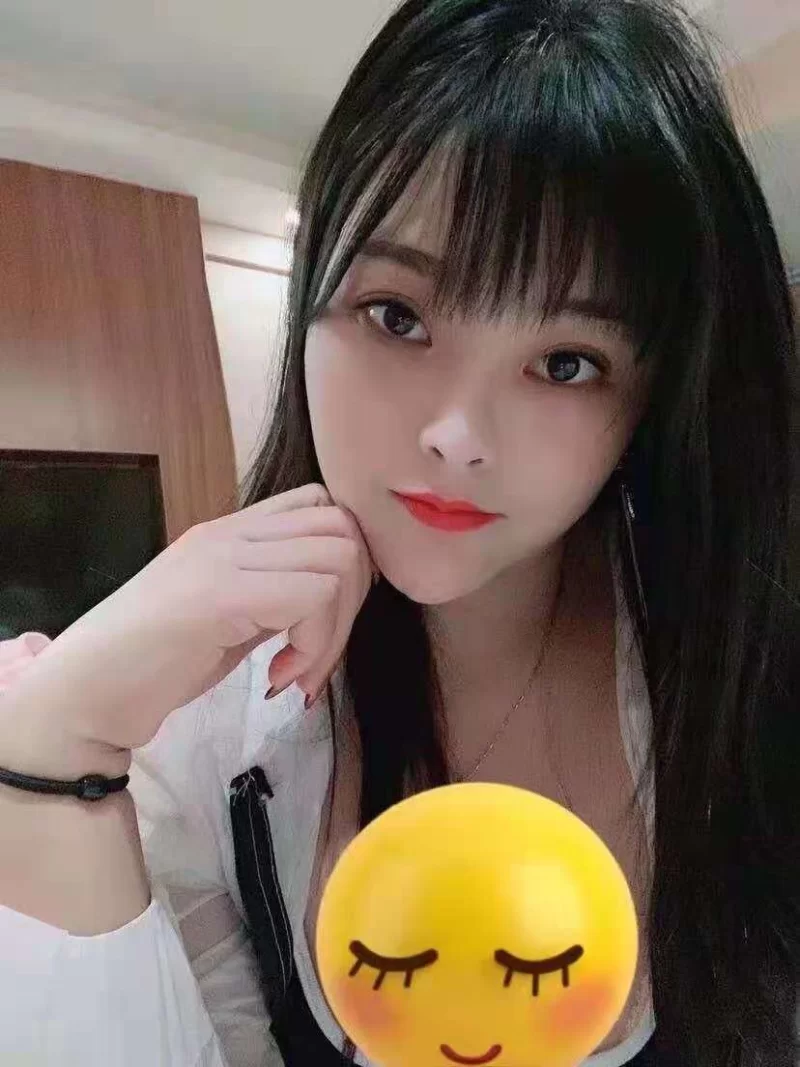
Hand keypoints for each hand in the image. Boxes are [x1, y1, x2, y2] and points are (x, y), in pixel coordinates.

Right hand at [0, 485, 373, 769]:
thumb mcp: (228, 616)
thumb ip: (274, 594)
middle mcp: (230, 533)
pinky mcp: (223, 594)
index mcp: (229, 532)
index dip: (344, 563)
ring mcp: (225, 558)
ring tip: (298, 671)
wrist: (87, 693)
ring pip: (340, 560)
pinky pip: (315, 597)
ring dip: (334, 630)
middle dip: (352, 600)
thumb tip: (333, 598)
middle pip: (343, 529)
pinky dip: (314, 645)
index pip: (320, 505)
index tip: (323, 621)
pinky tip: (278, 676)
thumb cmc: (152, 664)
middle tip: (316, 655)